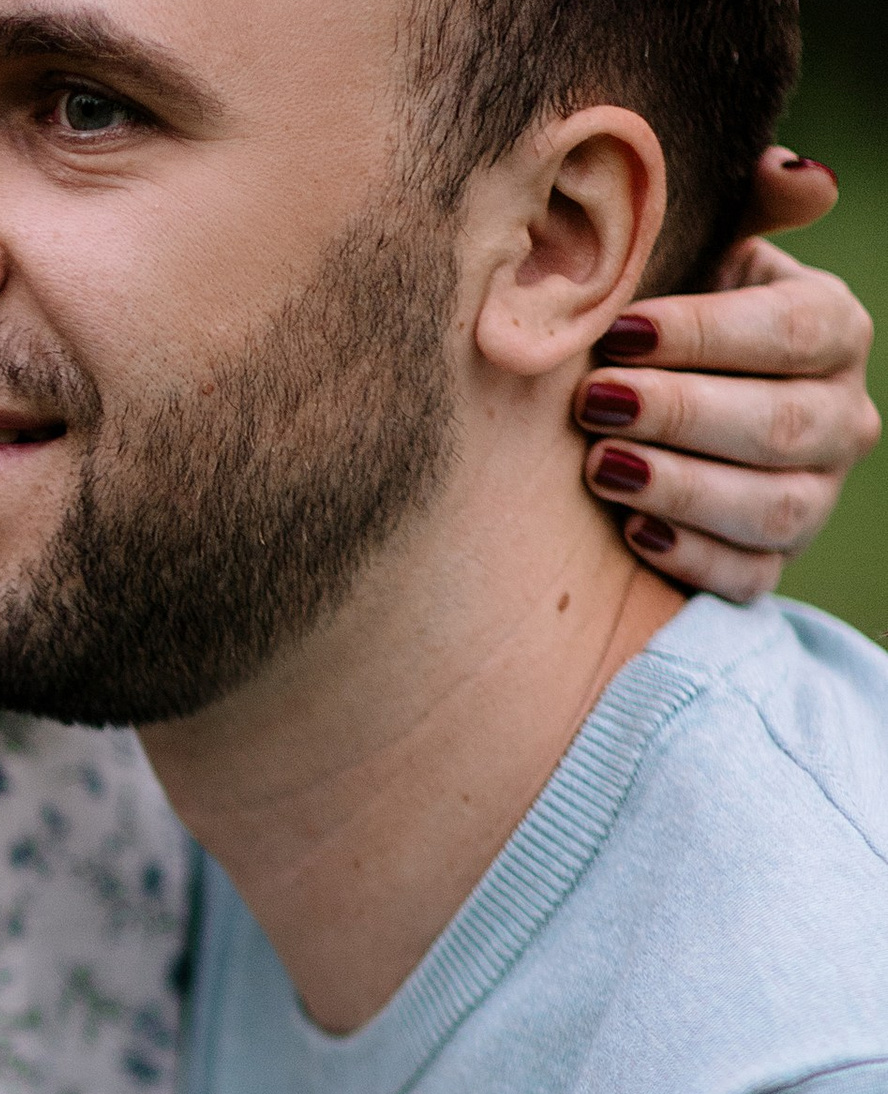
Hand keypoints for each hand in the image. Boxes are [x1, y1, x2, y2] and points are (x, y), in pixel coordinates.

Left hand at [577, 147, 880, 600]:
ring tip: (599, 467)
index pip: (796, 327)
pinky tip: (628, 534)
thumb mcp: (706, 258)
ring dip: (680, 488)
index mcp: (832, 328)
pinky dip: (688, 557)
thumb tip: (798, 175)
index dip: (706, 331)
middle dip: (681, 412)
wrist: (651, 423)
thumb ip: (746, 209)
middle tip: (593, 403)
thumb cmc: (670, 328)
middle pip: (784, 423)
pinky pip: (745, 575)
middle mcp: (842, 415)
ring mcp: (814, 496)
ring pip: (771, 506)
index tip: (618, 332)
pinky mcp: (771, 563)